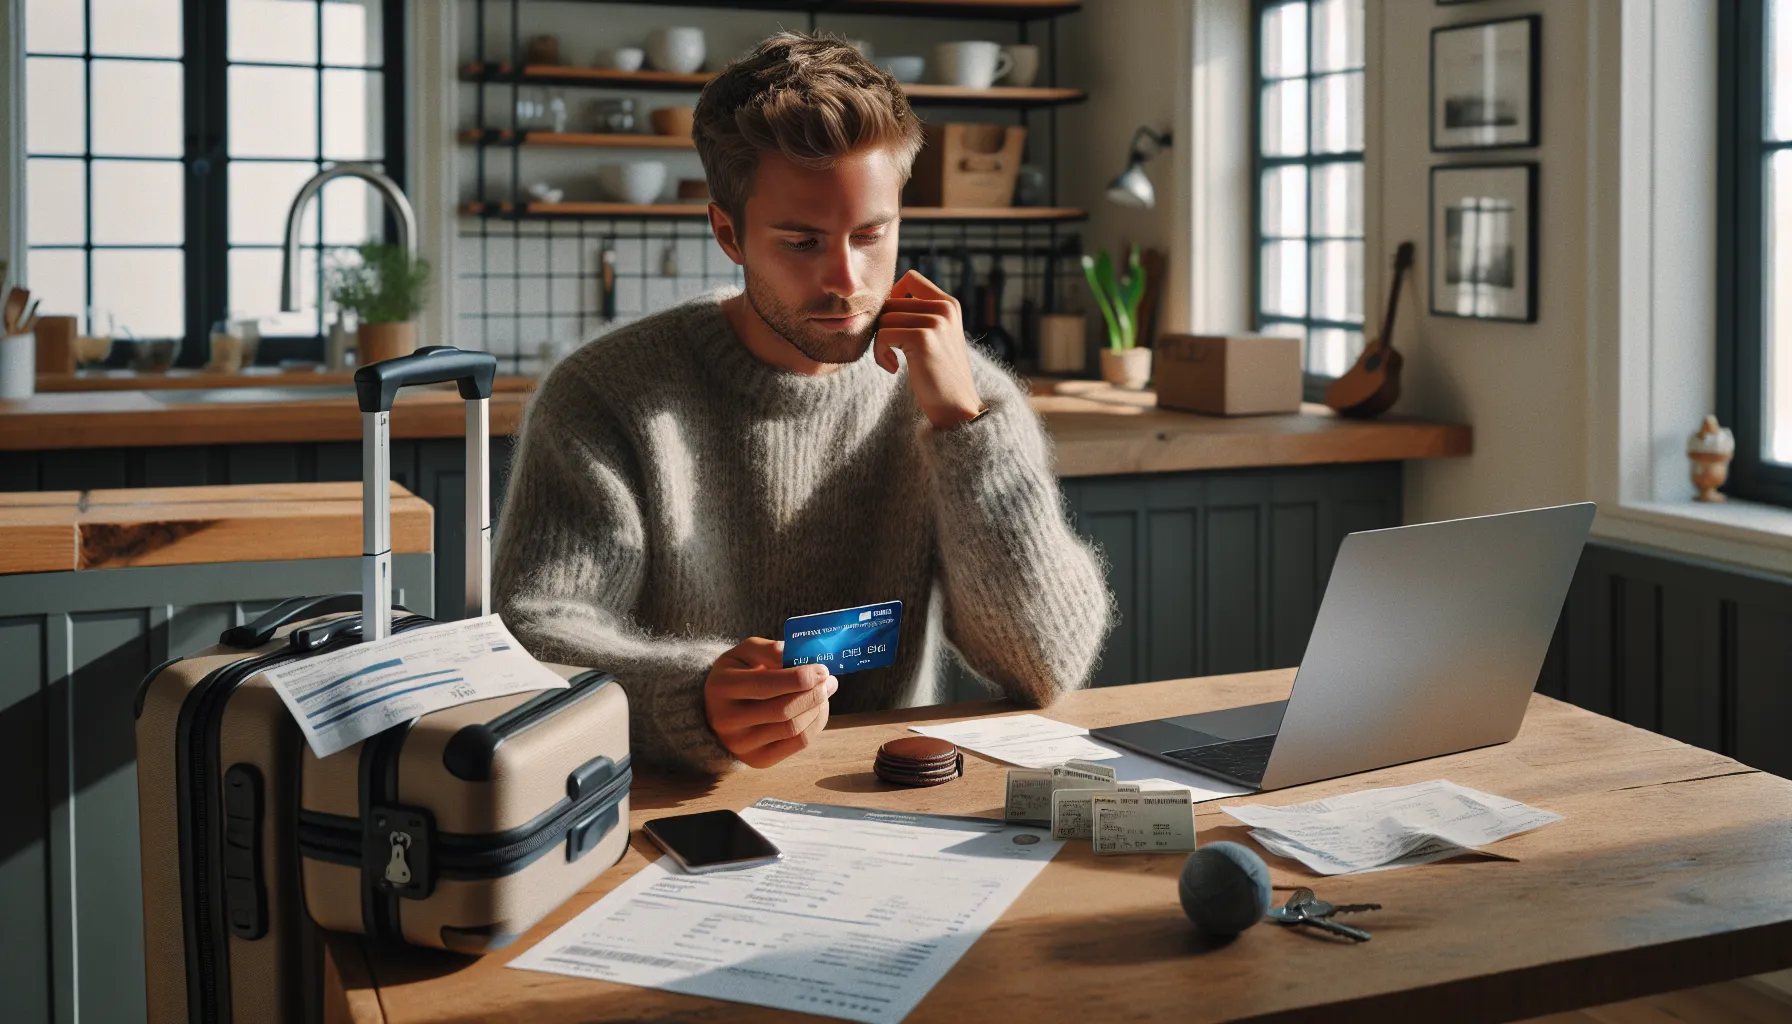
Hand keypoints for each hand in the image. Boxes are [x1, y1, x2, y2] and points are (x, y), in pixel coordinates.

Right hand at [704, 638, 836, 768]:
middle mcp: (726, 720)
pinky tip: (817, 710)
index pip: (767, 685)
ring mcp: (740, 744)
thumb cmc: (739, 673)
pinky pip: (798, 744)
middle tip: (828, 681)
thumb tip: (801, 659)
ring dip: (817, 708)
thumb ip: (770, 650)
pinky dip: (815, 724)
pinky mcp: (757, 760)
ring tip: (824, 693)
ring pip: (794, 729)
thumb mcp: (746, 652)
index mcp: (722, 687)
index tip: (822, 669)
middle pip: (783, 710)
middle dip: (813, 694)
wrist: (721, 707)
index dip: (801, 677)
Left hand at [874, 270, 985, 429]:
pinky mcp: (923, 338)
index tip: (894, 326)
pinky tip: (893, 369)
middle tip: (890, 352)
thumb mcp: (936, 337)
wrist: (956, 407)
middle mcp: (944, 308)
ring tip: (893, 362)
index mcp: (949, 304)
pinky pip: (883, 335)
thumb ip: (918, 316)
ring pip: (884, 319)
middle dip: (883, 328)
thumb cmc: (939, 376)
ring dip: (879, 344)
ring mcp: (935, 322)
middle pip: (890, 302)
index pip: (910, 278)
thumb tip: (881, 301)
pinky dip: (880, 354)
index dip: (893, 297)